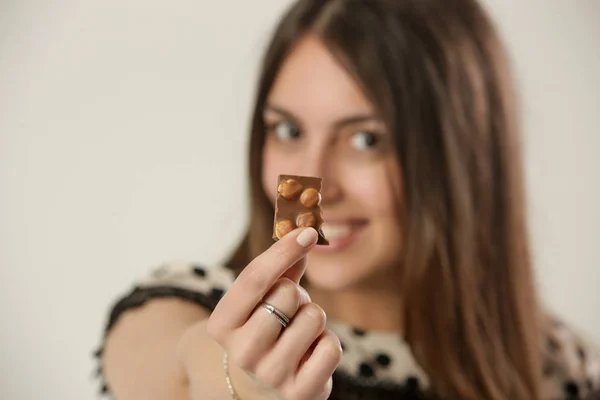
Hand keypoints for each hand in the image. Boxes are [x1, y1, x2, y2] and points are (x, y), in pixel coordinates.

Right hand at [207, 228, 341, 399]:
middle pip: (286, 295)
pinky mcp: (300, 393)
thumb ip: (281, 266)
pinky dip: (328, 342)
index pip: (253, 279)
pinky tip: (311, 351)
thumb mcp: (261, 298)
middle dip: (297, 294)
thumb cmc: (264, 328)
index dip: (284, 251)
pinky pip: (331, 347)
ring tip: (299, 332)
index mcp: (222, 324)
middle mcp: (241, 352)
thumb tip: (306, 232)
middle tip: (289, 310)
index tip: (308, 231)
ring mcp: (270, 375)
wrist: (262, 387)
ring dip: (314, 317)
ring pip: (314, 317)